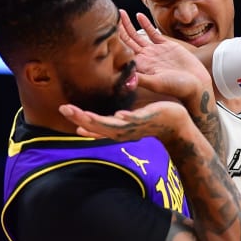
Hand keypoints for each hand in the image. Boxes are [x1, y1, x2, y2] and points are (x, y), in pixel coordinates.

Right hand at [59, 101, 188, 142]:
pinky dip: (126, 119)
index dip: (80, 120)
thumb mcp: (132, 119)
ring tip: (83, 115)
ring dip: (97, 121)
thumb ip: (120, 118)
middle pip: (98, 127)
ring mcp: (134, 127)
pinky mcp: (147, 120)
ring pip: (112, 126)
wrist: (176, 123)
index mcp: (118, 129)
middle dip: (80, 118)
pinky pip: (136, 121)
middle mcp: (123, 131)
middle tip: (64, 109)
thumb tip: (109, 115)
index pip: (95, 127)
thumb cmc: (153, 119)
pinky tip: (119, 115)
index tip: (66, 111)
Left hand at [118, 9, 211, 101]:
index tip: (105, 30)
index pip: (122, 51)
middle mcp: (145, 57)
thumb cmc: (177, 87)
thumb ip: (142, 79)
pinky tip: (139, 15)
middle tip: (110, 16)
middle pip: (127, 41)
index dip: (114, 41)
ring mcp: (155, 51)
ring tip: (121, 12)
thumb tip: (125, 80)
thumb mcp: (157, 83)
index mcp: (140, 66)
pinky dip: (145, 24)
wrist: (196, 84)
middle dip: (119, 29)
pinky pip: (153, 33)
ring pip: (137, 35)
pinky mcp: (166, 46)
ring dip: (128, 24)